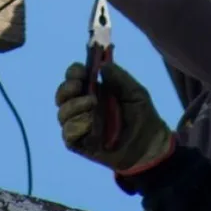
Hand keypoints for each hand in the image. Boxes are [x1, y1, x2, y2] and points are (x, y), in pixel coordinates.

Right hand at [55, 61, 174, 175]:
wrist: (149, 146)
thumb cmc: (142, 116)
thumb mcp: (135, 92)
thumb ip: (119, 77)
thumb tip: (101, 65)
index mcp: (93, 90)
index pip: (74, 77)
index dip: (74, 72)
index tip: (82, 71)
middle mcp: (82, 106)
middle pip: (62, 94)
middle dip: (67, 88)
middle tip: (80, 85)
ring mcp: (80, 125)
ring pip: (62, 113)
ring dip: (74, 106)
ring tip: (93, 104)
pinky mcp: (79, 143)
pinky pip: (67, 133)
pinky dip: (75, 126)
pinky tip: (90, 124)